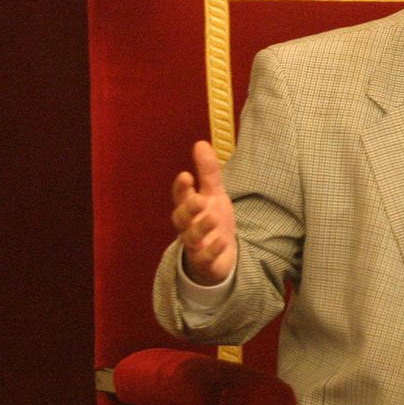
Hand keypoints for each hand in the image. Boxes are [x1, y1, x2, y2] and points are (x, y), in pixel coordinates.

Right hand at [170, 140, 236, 284]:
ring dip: (201, 228)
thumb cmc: (212, 220)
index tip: (186, 176)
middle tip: (199, 199)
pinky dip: (212, 250)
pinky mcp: (205, 262)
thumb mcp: (214, 194)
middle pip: (181, 218)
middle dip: (188, 209)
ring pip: (191, 238)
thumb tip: (200, 143)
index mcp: (189, 208)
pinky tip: (222, 241)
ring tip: (213, 217)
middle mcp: (188, 226)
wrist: (220, 256)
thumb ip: (207, 171)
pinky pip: (205, 258)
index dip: (181, 188)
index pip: (180, 197)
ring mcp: (195, 245)